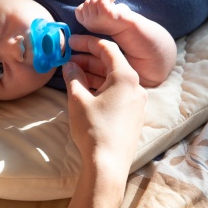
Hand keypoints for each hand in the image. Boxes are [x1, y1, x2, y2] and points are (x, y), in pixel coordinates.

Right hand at [63, 35, 145, 159]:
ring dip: (95, 73)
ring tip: (74, 73)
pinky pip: (119, 92)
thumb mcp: (78, 99)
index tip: (72, 42)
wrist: (108, 165)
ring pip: (115, 78)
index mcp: (126, 77)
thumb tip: (69, 65)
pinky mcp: (134, 115)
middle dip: (89, 58)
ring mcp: (138, 102)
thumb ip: (73, 77)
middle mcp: (137, 86)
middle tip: (69, 58)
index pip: (108, 49)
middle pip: (113, 63)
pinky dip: (103, 86)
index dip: (88, 43)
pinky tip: (87, 90)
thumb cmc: (93, 129)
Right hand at [75, 0, 132, 36]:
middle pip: (86, 3)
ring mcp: (96, 21)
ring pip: (92, 1)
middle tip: (107, 3)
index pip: (78, 10)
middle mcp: (89, 24)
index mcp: (87, 25)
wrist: (132, 28)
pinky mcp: (106, 15)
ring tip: (111, 2)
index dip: (87, 4)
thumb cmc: (117, 19)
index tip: (98, 4)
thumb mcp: (100, 14)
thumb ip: (94, 7)